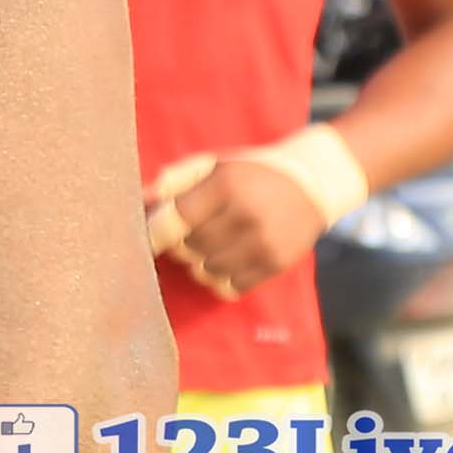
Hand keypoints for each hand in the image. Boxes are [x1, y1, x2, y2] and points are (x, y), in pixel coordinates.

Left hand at [153, 148, 332, 299]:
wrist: (313, 182)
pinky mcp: (276, 263)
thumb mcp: (214, 164)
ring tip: (210, 248)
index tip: (148, 239)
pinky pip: (230, 287)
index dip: (153, 233)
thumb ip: (175, 180)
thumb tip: (139, 201)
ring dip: (200, 264)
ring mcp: (263, 242)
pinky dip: (220, 279)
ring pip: (206, 272)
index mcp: (226, 184)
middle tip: (190, 235)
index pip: (174, 220)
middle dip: (181, 245)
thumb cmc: (250, 173)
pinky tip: (226, 261)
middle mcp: (245, 214)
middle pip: (188, 249)